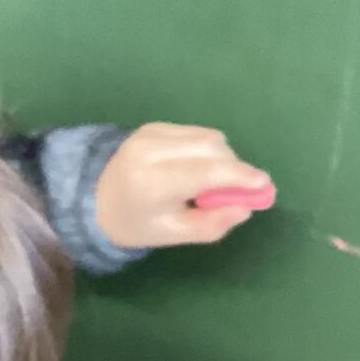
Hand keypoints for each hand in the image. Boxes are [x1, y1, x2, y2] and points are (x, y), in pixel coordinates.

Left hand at [95, 124, 272, 247]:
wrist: (95, 199)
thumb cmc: (137, 223)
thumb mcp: (173, 234)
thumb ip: (211, 224)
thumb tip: (246, 207)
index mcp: (152, 182)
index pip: (205, 171)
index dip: (239, 175)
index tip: (263, 184)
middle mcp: (151, 150)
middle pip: (211, 147)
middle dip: (234, 167)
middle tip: (238, 191)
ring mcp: (151, 133)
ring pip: (207, 136)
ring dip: (222, 157)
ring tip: (211, 183)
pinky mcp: (154, 126)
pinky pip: (196, 132)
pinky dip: (207, 149)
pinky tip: (195, 168)